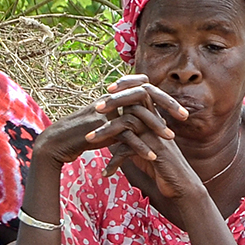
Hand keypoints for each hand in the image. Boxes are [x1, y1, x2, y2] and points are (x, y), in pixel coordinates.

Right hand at [33, 74, 188, 173]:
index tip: (180, 110)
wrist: (59, 142)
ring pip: (136, 114)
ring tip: (171, 138)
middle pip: (145, 93)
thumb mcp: (111, 124)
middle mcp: (112, 100)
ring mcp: (106, 112)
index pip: (145, 88)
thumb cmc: (86, 134)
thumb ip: (128, 119)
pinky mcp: (100, 128)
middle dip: (167, 104)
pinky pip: (124, 135)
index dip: (163, 97)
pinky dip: (139, 146)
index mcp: (117, 98)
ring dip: (156, 127)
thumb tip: (149, 118)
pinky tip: (152, 156)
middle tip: (185, 116)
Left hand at [86, 78, 210, 202]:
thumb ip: (131, 137)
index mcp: (155, 120)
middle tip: (95, 109)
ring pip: (128, 122)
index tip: (106, 93)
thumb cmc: (162, 169)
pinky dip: (115, 160)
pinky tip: (106, 172)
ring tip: (89, 139)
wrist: (182, 187)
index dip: (125, 88)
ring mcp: (157, 137)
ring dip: (105, 131)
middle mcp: (157, 125)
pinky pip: (130, 149)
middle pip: (134, 102)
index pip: (140, 93)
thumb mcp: (143, 148)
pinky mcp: (156, 152)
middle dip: (112, 103)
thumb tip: (112, 130)